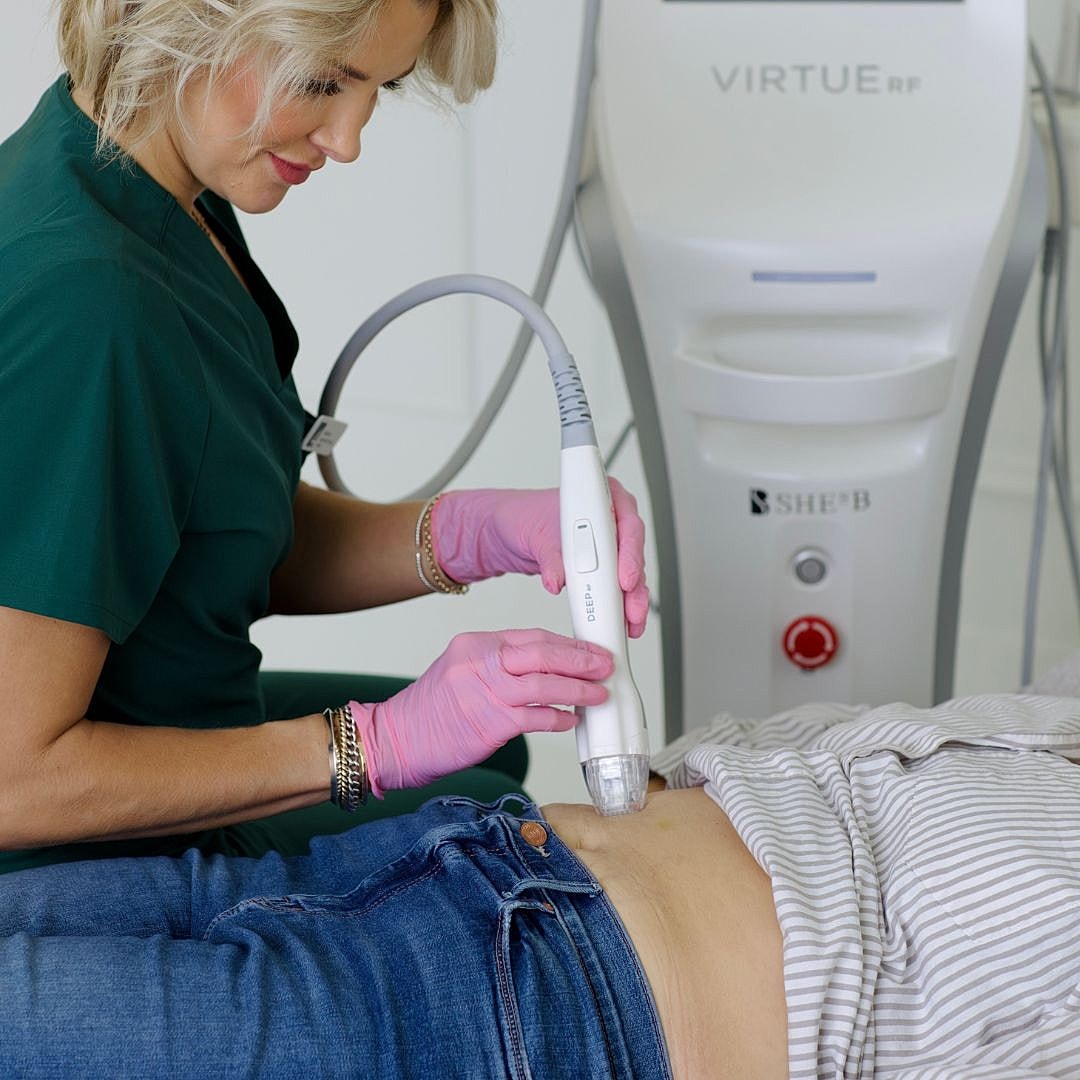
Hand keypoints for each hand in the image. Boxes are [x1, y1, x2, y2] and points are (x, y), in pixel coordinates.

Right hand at [351, 629, 613, 795]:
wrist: (395, 739)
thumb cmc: (431, 712)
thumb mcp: (462, 672)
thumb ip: (500, 667)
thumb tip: (546, 670)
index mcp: (476, 644)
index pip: (532, 636)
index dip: (567, 644)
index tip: (590, 651)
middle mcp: (480, 662)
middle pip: (542, 652)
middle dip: (580, 658)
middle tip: (604, 664)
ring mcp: (484, 692)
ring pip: (544, 683)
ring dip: (578, 688)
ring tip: (599, 693)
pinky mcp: (489, 723)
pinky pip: (535, 717)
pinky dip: (558, 717)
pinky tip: (571, 720)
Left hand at [431, 482, 649, 636]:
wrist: (510, 532)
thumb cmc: (524, 518)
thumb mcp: (535, 535)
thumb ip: (549, 556)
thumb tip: (556, 579)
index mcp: (601, 500)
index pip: (627, 524)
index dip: (629, 553)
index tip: (624, 577)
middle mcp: (611, 522)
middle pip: (633, 555)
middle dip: (635, 586)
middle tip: (631, 608)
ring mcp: (609, 546)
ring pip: (630, 575)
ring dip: (631, 601)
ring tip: (630, 623)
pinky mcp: (602, 569)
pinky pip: (617, 588)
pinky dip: (619, 607)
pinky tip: (621, 624)